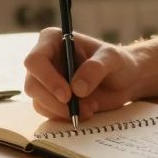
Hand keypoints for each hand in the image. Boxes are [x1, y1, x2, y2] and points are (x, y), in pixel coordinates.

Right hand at [23, 28, 141, 121]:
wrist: (125, 82)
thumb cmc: (118, 62)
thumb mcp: (113, 59)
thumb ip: (96, 68)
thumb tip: (76, 88)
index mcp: (53, 40)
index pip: (35, 60)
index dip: (47, 79)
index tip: (67, 94)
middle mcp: (44, 60)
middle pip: (32, 85)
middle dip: (55, 101)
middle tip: (79, 109)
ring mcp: (45, 81)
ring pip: (38, 102)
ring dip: (63, 111)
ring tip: (90, 109)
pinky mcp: (51, 99)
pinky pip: (48, 113)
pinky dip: (66, 117)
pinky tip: (86, 111)